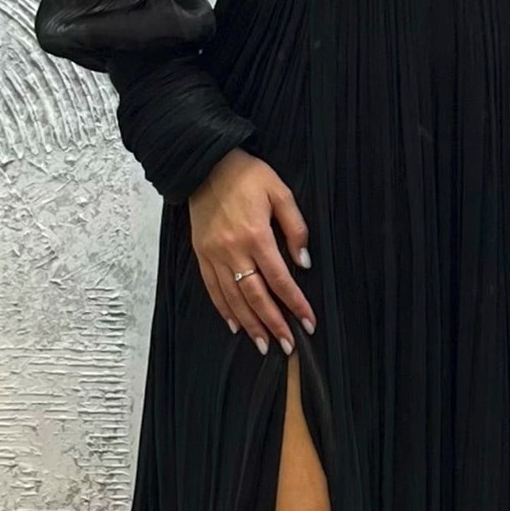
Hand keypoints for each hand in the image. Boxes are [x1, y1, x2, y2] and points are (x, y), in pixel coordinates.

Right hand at [188, 148, 315, 355]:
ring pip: (233, 298)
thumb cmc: (247, 175)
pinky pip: (213, 288)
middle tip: (287, 346)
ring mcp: (214, 255)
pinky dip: (224, 310)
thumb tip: (303, 261)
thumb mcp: (280, 192)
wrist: (205, 164)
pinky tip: (236, 325)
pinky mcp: (201, 254)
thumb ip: (295, 226)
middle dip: (274, 324)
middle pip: (256, 296)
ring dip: (250, 325)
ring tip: (264, 345)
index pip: (280, 279)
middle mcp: (233, 250)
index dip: (295, 304)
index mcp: (255, 236)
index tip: (308, 322)